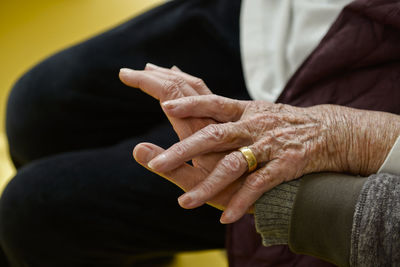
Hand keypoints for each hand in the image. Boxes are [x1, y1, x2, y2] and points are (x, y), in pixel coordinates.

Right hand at [119, 64, 244, 215]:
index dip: (146, 82)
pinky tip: (189, 86)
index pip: (170, 95)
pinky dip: (192, 86)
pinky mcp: (236, 117)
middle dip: (154, 77)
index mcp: (202, 131)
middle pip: (181, 86)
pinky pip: (209, 95)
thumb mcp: (203, 188)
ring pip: (196, 88)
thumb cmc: (241, 194)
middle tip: (131, 72)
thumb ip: (172, 170)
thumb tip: (138, 149)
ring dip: (172, 78)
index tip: (124, 74)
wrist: (280, 186)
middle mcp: (214, 117)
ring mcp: (226, 116)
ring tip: (155, 72)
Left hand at [145, 94, 399, 222]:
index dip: (190, 103)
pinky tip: (226, 217)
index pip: (212, 102)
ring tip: (185, 204)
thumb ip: (227, 111)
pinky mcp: (285, 166)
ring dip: (208, 185)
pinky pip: (260, 186)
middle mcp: (253, 126)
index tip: (164, 105)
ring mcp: (268, 146)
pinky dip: (243, 201)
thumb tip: (195, 104)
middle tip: (156, 165)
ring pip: (233, 165)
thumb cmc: (284, 122)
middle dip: (183, 150)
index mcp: (244, 111)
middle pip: (214, 135)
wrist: (328, 131)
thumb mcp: (256, 110)